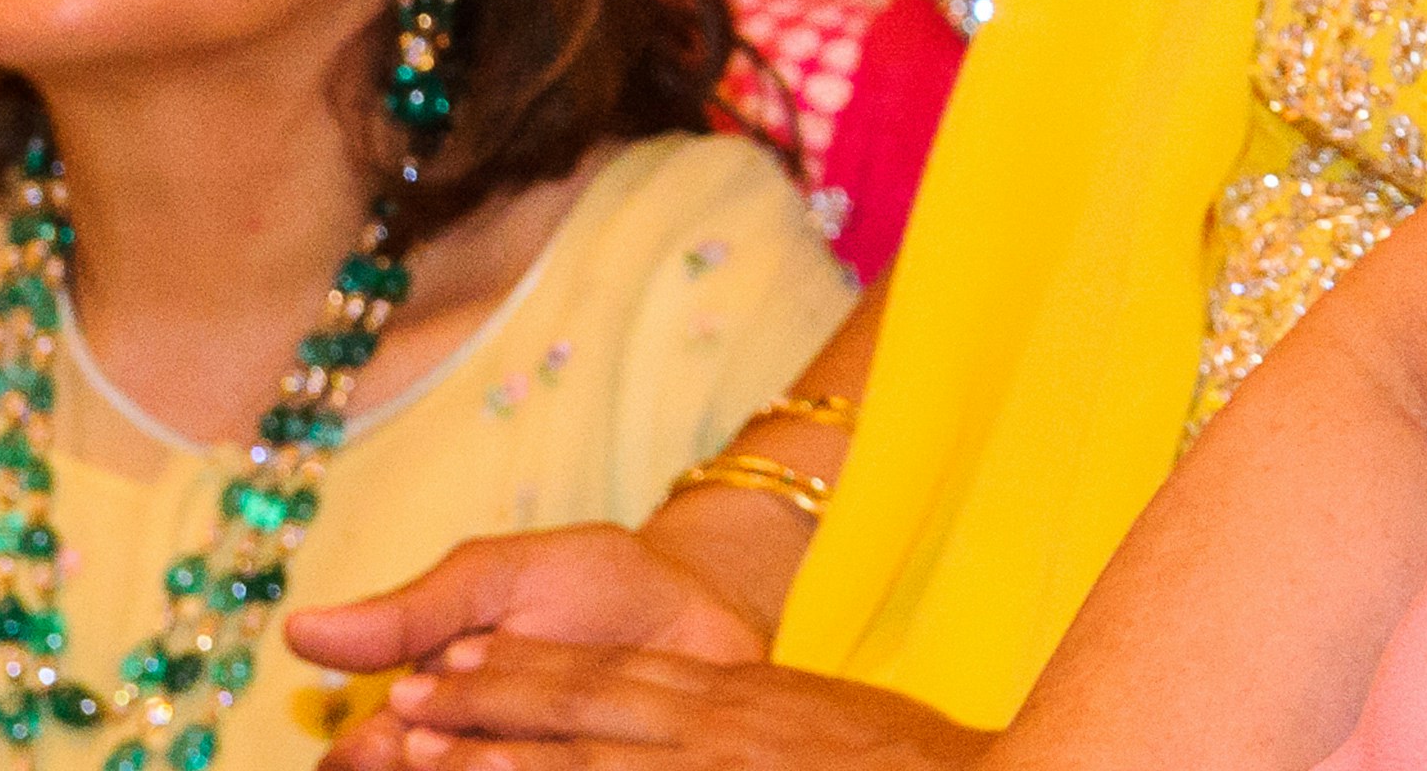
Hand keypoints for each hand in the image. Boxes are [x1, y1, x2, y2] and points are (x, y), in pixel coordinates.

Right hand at [287, 523, 767, 736]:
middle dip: (421, 770)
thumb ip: (411, 613)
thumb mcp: (498, 577)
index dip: (364, 756)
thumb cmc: (587, 584)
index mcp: (428, 720)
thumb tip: (299, 628)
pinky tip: (565, 758)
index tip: (387, 737)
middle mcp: (471, 761)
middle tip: (444, 747)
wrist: (700, 599)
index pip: (362, 759)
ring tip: (495, 754)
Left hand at [336, 638, 990, 769]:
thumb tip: (746, 735)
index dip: (539, 672)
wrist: (1019, 758)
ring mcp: (730, 764)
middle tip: (407, 700)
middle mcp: (727, 728)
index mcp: (748, 702)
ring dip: (506, 750)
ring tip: (423, 746)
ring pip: (595, 756)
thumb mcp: (838, 734)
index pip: (624, 680)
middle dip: (496, 702)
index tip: (466, 665)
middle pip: (591, 707)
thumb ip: (776, 733)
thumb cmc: (930, 766)